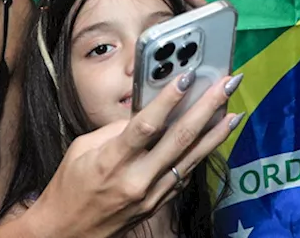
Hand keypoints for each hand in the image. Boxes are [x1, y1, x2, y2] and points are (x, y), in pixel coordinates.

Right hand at [24, 66, 241, 236]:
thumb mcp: (81, 149)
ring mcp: (151, 195)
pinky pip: (184, 175)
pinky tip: (215, 138)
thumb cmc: (69, 187)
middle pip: (180, 139)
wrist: (65, 234)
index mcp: (112, 161)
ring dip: (216, 133)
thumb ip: (116, 128)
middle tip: (227, 85)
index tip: (188, 77)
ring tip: (234, 111)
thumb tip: (148, 110)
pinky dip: (202, 154)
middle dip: (207, 108)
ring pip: (191, 159)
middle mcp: (136, 180)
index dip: (169, 100)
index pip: (146, 126)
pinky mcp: (158, 205)